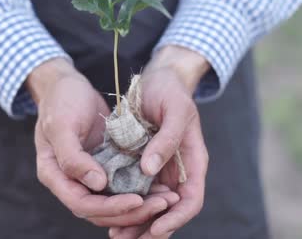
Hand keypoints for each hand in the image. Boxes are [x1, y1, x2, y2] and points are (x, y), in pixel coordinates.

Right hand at [28, 58, 177, 225]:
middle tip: (162, 204)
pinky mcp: (104, 166)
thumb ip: (72, 157)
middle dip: (131, 212)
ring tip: (166, 199)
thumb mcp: (61, 124)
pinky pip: (122, 185)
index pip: (81, 203)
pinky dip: (140, 189)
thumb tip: (97, 184)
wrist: (67, 83)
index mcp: (54, 175)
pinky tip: (161, 187)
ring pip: (113, 202)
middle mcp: (71, 181)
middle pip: (100, 211)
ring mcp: (88, 174)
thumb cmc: (60, 100)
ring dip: (140, 205)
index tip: (136, 200)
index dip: (109, 207)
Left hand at [110, 46, 209, 237]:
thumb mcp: (175, 110)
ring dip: (136, 222)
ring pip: (151, 205)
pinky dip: (126, 205)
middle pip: (170, 211)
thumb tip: (150, 170)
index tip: (156, 228)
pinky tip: (108, 213)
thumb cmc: (170, 91)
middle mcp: (177, 170)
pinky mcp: (141, 164)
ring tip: (116, 235)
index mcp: (193, 161)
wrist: (156, 79)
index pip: (191, 200)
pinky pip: (136, 191)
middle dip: (151, 228)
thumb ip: (167, 140)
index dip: (175, 218)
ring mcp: (160, 169)